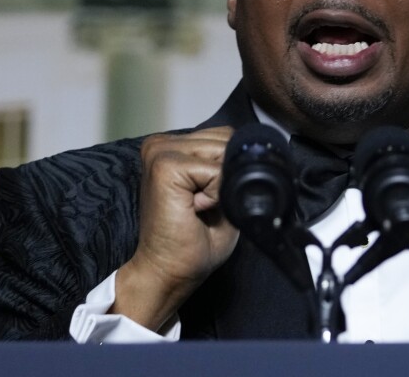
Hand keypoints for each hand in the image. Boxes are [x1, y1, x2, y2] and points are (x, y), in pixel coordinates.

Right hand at [112, 126, 237, 330]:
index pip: (223, 136)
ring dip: (219, 187)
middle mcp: (163, 143)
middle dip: (225, 177)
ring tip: (196, 208)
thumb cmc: (191, 241)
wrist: (168, 272)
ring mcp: (160, 151)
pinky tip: (193, 210)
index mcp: (173, 147)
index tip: (208, 200)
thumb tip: (248, 152)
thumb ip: (231, 169)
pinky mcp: (164, 166)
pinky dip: (214, 195)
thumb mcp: (222, 195)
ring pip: (221, 152)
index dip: (230, 170)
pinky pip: (214, 171)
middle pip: (225, 140)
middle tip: (201, 207)